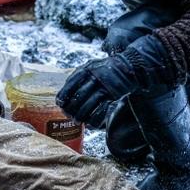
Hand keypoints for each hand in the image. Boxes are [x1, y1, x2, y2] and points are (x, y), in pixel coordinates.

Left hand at [56, 35, 172, 128]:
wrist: (130, 66)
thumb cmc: (107, 68)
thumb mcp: (92, 66)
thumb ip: (79, 76)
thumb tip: (65, 93)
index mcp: (87, 69)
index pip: (71, 84)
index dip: (64, 95)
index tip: (60, 104)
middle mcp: (95, 77)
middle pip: (78, 96)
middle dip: (72, 108)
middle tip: (69, 115)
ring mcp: (105, 86)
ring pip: (89, 104)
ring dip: (82, 115)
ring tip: (78, 121)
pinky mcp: (115, 94)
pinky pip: (102, 110)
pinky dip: (95, 119)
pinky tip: (91, 123)